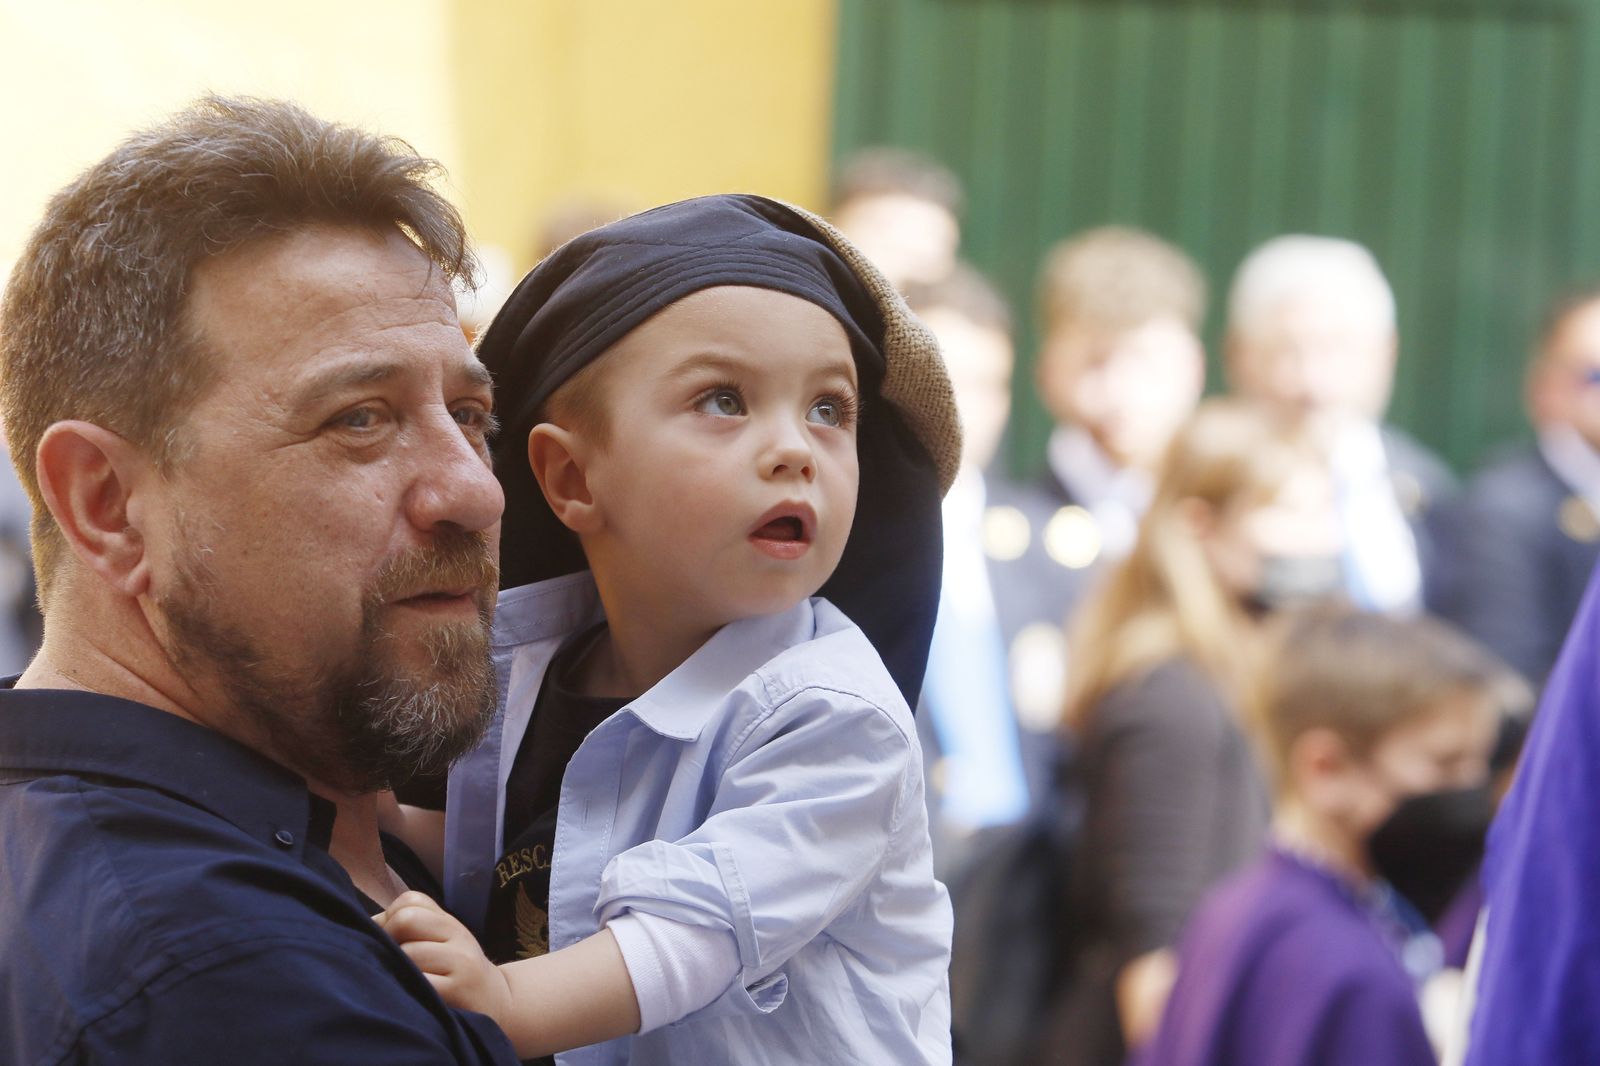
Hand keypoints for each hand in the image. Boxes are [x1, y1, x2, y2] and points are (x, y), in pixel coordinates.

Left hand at [376, 891, 513, 1026]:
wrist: (496, 1003)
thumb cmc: (456, 973)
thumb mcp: (442, 942)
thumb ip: (411, 929)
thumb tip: (366, 927)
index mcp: (448, 921)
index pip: (410, 900)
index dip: (388, 918)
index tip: (389, 942)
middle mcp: (457, 934)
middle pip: (407, 919)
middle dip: (387, 940)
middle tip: (389, 963)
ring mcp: (460, 961)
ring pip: (409, 953)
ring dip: (395, 970)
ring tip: (399, 983)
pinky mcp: (458, 990)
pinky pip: (419, 981)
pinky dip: (406, 989)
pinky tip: (408, 997)